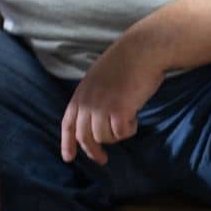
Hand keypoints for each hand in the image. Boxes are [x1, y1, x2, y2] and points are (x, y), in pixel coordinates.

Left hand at [61, 36, 165, 164]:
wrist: (143, 50)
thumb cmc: (128, 61)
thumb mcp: (100, 78)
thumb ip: (94, 97)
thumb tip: (95, 119)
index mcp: (81, 93)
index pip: (68, 123)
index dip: (67, 143)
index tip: (68, 158)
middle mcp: (88, 102)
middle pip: (84, 136)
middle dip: (93, 151)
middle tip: (103, 160)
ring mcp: (102, 107)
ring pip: (103, 138)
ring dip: (116, 135)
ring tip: (127, 121)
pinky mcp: (119, 111)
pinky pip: (121, 133)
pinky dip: (129, 130)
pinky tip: (135, 117)